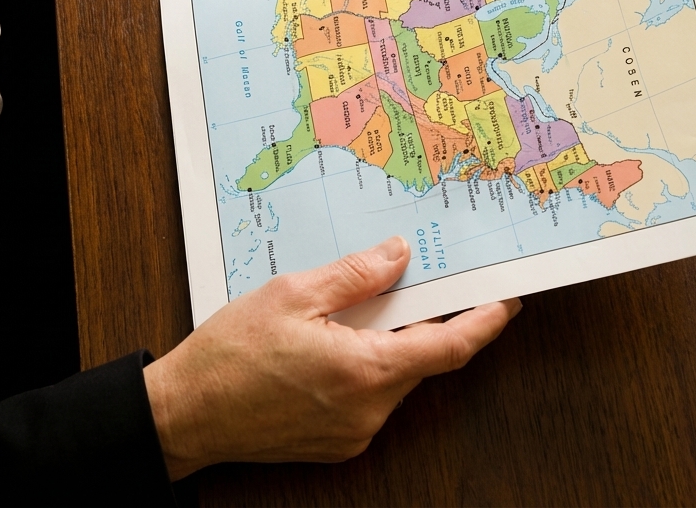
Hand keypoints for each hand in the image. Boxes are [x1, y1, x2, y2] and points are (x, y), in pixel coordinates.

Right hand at [144, 236, 519, 478]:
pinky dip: (370, 361)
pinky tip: (342, 334)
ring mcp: (353, 433)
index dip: (484, 323)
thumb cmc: (231, 353)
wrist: (186, 414)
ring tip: (371, 299)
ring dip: (394, 339)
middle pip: (422, 359)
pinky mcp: (336, 442)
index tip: (508, 300)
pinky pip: (371, 395)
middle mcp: (368, 411)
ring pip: (395, 376)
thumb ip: (355, 274)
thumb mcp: (293, 294)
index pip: (447, 348)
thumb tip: (399, 254)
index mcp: (364, 371)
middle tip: (430, 276)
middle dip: (430, 318)